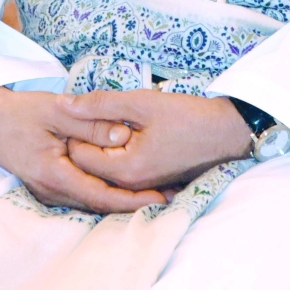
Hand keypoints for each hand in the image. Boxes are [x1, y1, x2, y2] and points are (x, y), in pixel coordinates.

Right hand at [0, 87, 163, 211]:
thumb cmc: (20, 112)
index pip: (102, 197)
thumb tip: (124, 136)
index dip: (134, 200)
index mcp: (55, 175)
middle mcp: (52, 191)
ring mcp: (48, 192)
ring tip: (157, 193)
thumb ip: (90, 124)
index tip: (162, 198)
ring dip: (123, 200)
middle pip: (100, 206)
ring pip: (92, 203)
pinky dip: (106, 193)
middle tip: (171, 196)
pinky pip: (82, 195)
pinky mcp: (49, 186)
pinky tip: (126, 187)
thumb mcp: (57, 110)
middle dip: (135, 204)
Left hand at [63, 90, 253, 191]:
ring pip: (103, 169)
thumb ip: (99, 103)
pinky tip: (124, 134)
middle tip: (94, 113)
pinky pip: (120, 172)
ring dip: (101, 146)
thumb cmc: (187, 116)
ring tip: (109, 121)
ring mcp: (141, 187)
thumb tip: (62, 103)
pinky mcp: (150, 183)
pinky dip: (116, 153)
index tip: (84, 109)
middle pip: (88, 166)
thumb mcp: (141, 102)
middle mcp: (130, 185)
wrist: (227, 133)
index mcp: (125, 169)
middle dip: (85, 140)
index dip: (74, 131)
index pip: (78, 156)